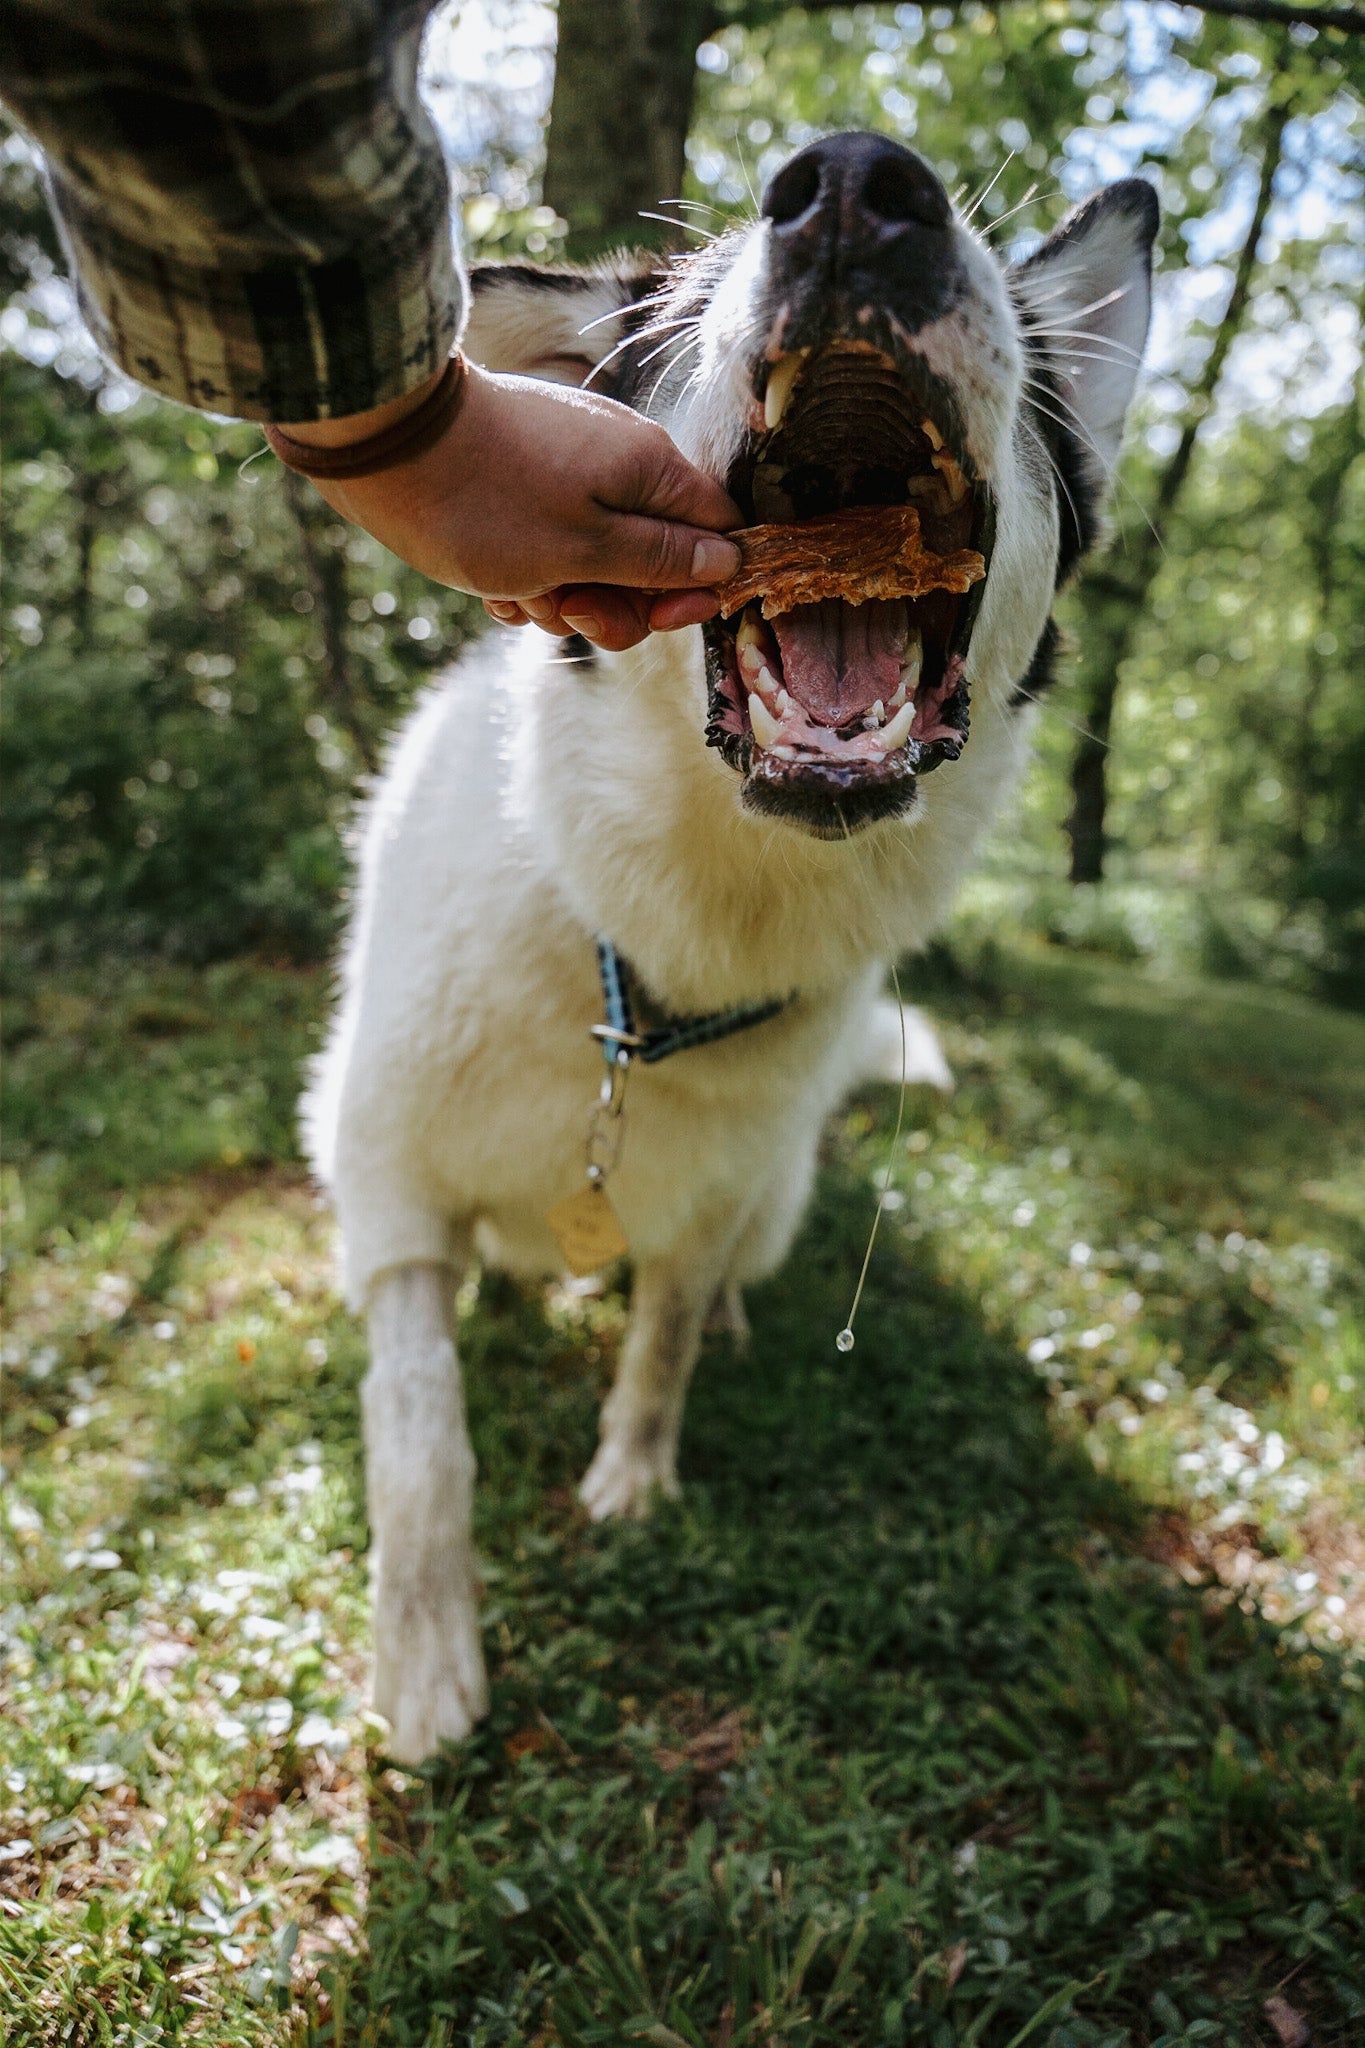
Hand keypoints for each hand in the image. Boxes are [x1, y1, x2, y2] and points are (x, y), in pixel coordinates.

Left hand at [274, 362, 741, 650]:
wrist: (386, 445)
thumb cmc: (489, 503)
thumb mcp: (586, 549)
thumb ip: (661, 559)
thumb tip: (726, 561)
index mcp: (650, 469)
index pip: (717, 531)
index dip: (698, 585)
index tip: (662, 616)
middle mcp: (618, 463)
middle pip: (653, 559)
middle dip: (616, 602)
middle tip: (569, 608)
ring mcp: (567, 472)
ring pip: (594, 563)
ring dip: (561, 597)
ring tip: (518, 590)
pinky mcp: (522, 486)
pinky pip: (547, 550)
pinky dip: (526, 578)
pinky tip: (493, 586)